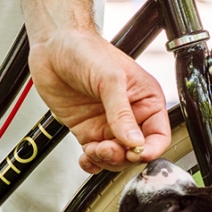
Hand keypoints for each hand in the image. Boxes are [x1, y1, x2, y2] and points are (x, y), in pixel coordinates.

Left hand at [28, 29, 170, 173]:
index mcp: (146, 99)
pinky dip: (92, 163)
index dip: (150, 149)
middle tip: (105, 148)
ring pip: (115, 158)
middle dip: (122, 156)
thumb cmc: (85, 51)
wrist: (52, 47)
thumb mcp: (110, 79)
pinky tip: (86, 158)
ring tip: (92, 150)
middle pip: (136, 151)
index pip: (158, 135)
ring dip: (105, 161)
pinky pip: (95, 157)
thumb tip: (134, 141)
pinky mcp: (88, 131)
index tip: (136, 153)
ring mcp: (107, 125)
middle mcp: (129, 115)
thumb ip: (122, 112)